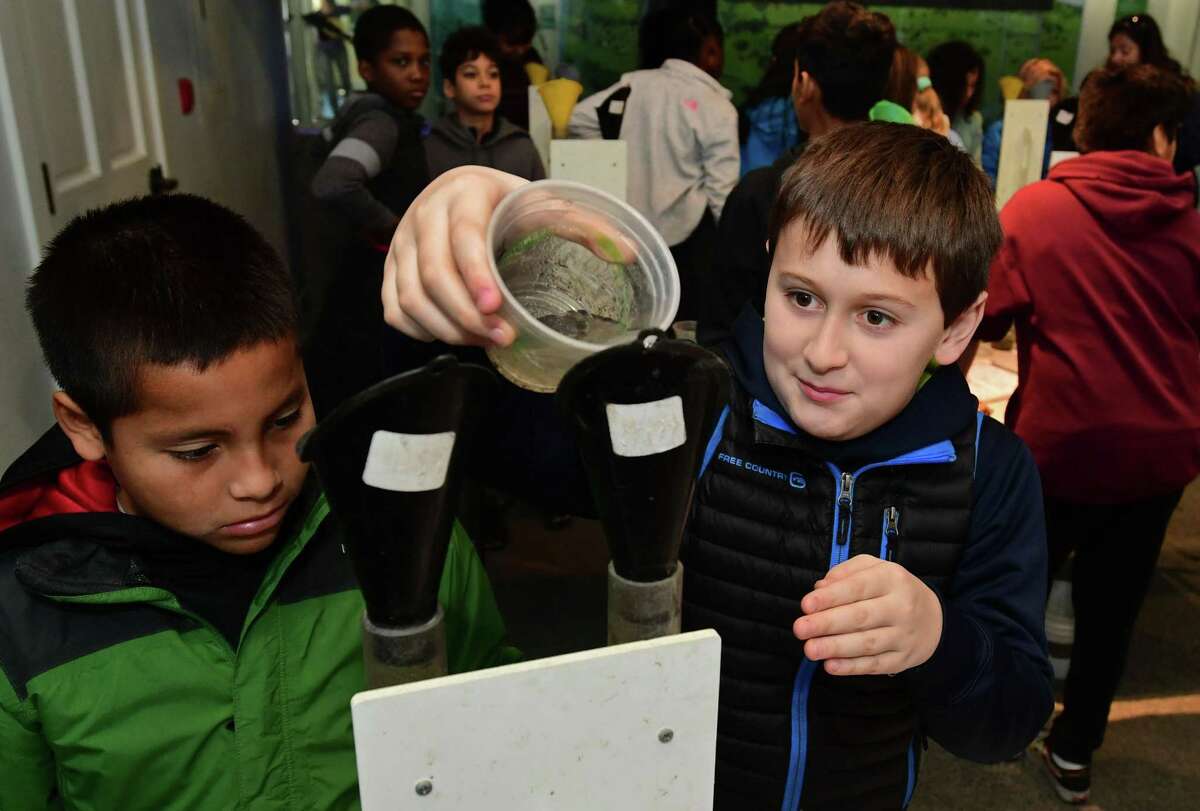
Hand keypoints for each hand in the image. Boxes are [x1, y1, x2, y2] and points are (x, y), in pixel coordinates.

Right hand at [380, 167, 639, 347]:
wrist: (467, 191)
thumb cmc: (510, 205)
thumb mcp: (547, 205)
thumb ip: (586, 226)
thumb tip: (629, 253)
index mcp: (465, 195)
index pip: (462, 239)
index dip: (476, 276)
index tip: (496, 308)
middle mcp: (424, 215)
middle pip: (434, 277)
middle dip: (468, 316)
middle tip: (503, 338)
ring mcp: (402, 244)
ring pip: (411, 298)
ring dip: (448, 329)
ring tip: (485, 340)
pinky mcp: (392, 268)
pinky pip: (395, 309)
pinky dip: (422, 331)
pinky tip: (455, 336)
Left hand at [792, 554, 942, 676]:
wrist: (934, 619)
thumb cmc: (892, 589)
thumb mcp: (874, 569)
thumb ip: (845, 572)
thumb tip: (820, 588)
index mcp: (891, 578)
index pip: (858, 587)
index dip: (831, 597)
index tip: (806, 605)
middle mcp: (901, 606)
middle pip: (861, 616)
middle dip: (827, 624)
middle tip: (800, 629)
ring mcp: (904, 635)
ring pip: (867, 643)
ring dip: (836, 648)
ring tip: (810, 649)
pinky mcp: (903, 659)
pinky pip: (876, 665)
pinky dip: (852, 667)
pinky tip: (831, 666)